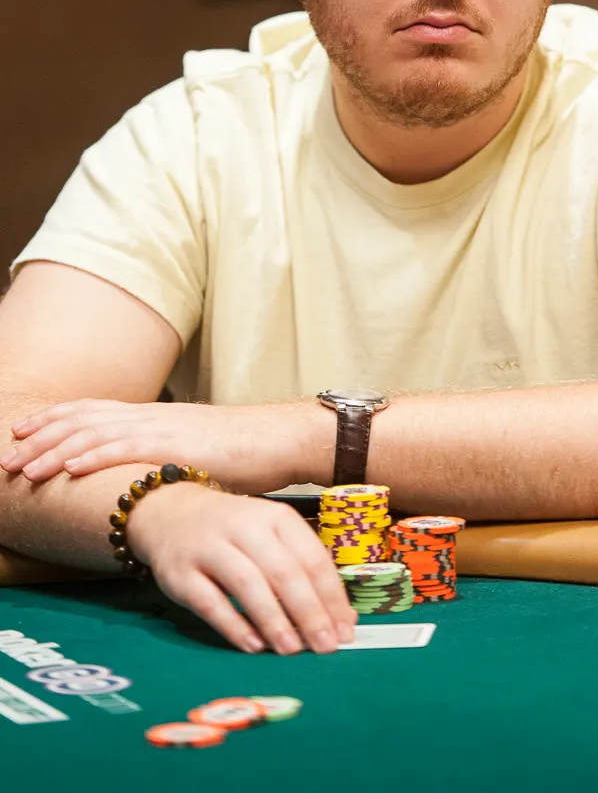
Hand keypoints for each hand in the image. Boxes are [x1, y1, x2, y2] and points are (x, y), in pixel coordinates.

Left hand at [0, 399, 309, 493]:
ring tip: (23, 467)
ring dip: (54, 451)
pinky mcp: (175, 446)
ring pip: (94, 434)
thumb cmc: (242, 452)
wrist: (277, 439)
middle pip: (82, 420)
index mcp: (152, 416)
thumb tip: (141, 478)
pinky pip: (126, 450)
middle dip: (40, 437)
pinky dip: (92, 457)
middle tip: (6, 455)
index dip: (54, 421)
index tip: (22, 433)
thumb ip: (163, 458)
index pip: (91, 412)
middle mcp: (149, 416)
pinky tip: (68, 468)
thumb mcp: (192, 450)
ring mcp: (160, 428)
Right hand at [126, 481, 356, 654]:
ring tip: (292, 650)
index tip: (345, 630)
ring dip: (274, 620)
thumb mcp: (271, 534)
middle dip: (309, 612)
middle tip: (326, 647)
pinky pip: (210, 602)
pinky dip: (234, 625)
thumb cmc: (235, 531)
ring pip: (248, 584)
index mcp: (275, 516)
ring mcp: (210, 548)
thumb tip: (339, 619)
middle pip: (283, 571)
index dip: (331, 596)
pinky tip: (253, 646)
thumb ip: (302, 569)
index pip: (311, 557)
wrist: (171, 513)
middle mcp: (245, 527)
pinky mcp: (181, 573)